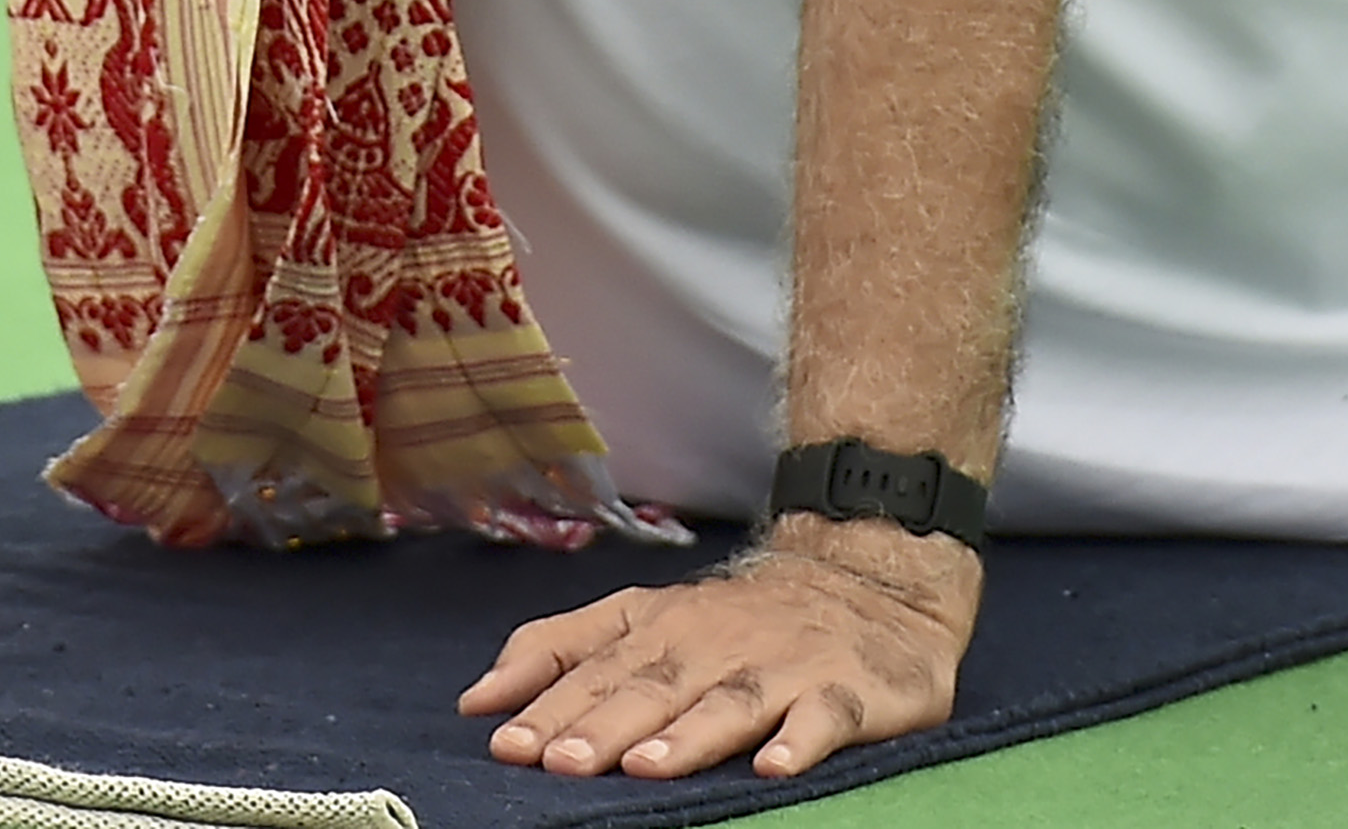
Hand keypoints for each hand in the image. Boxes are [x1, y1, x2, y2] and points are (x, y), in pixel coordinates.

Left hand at [464, 519, 978, 781]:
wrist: (871, 580)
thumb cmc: (737, 618)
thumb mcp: (641, 617)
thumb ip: (558, 648)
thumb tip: (475, 699)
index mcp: (662, 626)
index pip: (598, 667)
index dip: (553, 706)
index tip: (507, 744)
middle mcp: (717, 642)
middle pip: (656, 686)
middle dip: (606, 725)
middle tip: (560, 763)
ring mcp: (785, 665)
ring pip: (730, 702)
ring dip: (688, 735)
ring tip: (646, 767)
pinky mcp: (847, 689)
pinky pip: (824, 716)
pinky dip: (801, 741)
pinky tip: (774, 768)